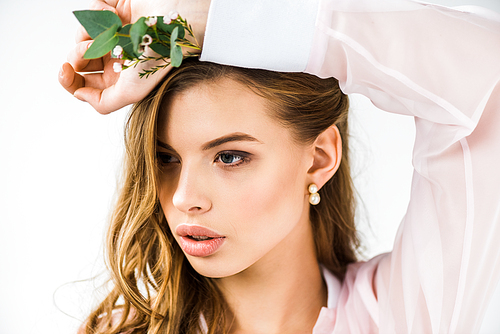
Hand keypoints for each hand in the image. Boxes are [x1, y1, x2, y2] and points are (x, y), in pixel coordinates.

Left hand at [59, 0, 210, 113]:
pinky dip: (100, 13)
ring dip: (90, 33)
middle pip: (78, 59)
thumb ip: (103, 103)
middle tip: (95, 52)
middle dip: (79, 55)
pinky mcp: (115, 11)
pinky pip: (91, 11)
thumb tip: (80, 94)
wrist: (175, 26)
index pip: (83, 83)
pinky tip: (118, 17)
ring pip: (81, 34)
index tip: (65, 71)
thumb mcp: (131, 93)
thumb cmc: (159, 58)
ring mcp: (114, 34)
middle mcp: (115, 58)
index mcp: (119, 79)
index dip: (69, 80)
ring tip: (113, 33)